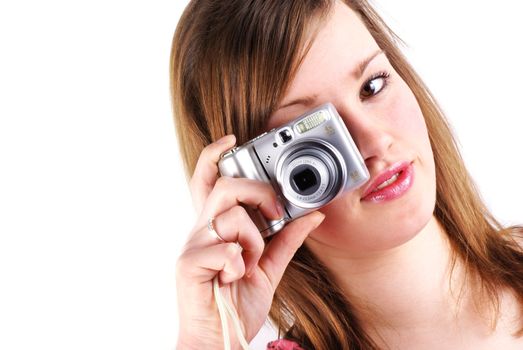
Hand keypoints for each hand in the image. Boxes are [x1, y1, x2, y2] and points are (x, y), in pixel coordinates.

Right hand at [176, 135, 324, 348]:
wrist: (220, 338)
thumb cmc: (238, 300)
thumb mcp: (270, 266)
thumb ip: (288, 238)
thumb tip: (313, 215)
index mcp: (217, 226)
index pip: (208, 180)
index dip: (214, 155)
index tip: (232, 138)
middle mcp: (202, 230)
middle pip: (225, 187)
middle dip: (258, 193)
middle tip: (276, 214)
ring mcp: (193, 246)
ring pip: (231, 217)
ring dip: (253, 242)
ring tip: (249, 263)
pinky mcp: (188, 264)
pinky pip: (225, 249)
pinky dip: (240, 264)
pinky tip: (234, 278)